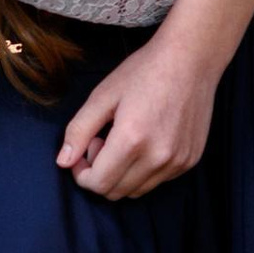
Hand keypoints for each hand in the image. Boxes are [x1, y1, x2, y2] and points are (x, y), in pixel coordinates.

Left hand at [56, 29, 218, 198]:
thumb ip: (79, 131)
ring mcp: (177, 162)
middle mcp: (158, 157)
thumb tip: (62, 162)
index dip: (82, 174)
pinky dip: (144, 170)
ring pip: (137, 191)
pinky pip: (157, 180)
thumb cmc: (144, 72)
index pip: (98, 184)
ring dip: (122, 174)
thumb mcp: (102, 96)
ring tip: (124, 140)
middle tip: (103, 141)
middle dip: (100, 173)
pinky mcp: (189, 161)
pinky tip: (145, 140)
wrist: (190, 60)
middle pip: (116, 192)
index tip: (84, 151)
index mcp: (132, 140)